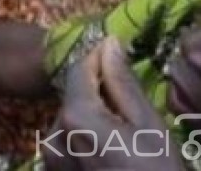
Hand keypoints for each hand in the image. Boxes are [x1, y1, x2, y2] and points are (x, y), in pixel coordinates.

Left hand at [43, 38, 179, 170]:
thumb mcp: (149, 126)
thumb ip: (123, 83)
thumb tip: (108, 43)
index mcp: (76, 117)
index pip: (79, 68)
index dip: (98, 57)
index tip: (117, 52)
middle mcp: (54, 135)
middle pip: (74, 95)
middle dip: (98, 92)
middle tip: (130, 106)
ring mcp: (51, 158)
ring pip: (70, 117)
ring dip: (92, 116)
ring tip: (124, 135)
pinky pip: (68, 141)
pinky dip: (86, 138)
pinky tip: (112, 151)